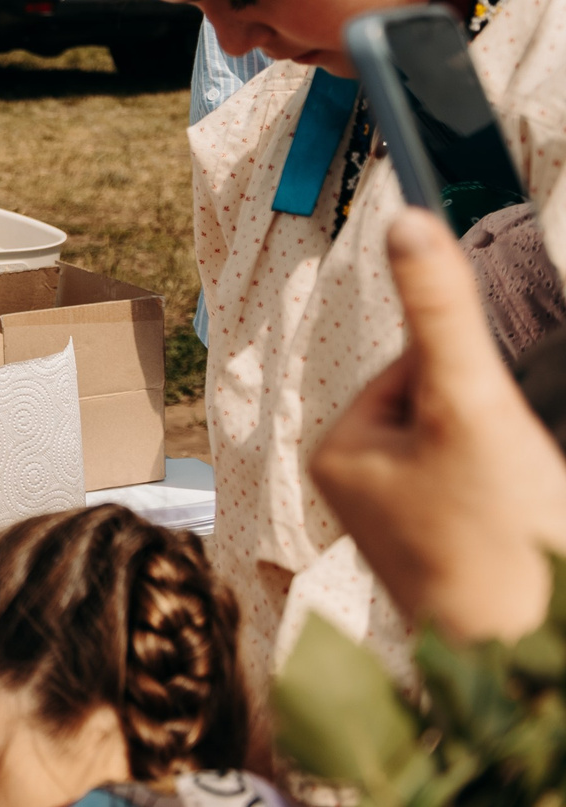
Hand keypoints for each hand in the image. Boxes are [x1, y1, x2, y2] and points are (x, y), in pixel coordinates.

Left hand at [311, 207, 565, 640]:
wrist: (539, 662)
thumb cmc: (500, 544)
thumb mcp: (471, 406)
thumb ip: (443, 313)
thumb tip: (407, 217)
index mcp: (340, 448)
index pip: (420, 367)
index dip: (474, 387)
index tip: (492, 442)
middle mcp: (359, 489)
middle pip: (452, 412)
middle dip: (499, 435)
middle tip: (510, 490)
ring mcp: (405, 530)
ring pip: (481, 456)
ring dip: (516, 471)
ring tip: (519, 518)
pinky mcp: (452, 563)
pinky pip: (495, 504)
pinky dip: (521, 509)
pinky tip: (524, 540)